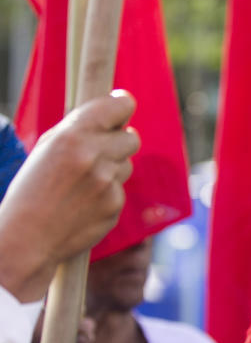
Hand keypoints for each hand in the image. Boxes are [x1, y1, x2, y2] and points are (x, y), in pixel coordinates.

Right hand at [0, 91, 139, 301]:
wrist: (27, 237)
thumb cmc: (32, 189)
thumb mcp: (48, 148)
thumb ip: (81, 130)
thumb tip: (118, 116)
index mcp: (72, 136)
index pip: (118, 107)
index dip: (123, 104)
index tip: (123, 105)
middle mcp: (94, 156)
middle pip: (132, 137)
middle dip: (120, 140)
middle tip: (102, 149)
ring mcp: (107, 183)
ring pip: (127, 164)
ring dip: (112, 169)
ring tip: (83, 183)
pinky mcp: (115, 205)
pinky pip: (120, 190)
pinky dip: (108, 194)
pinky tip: (83, 203)